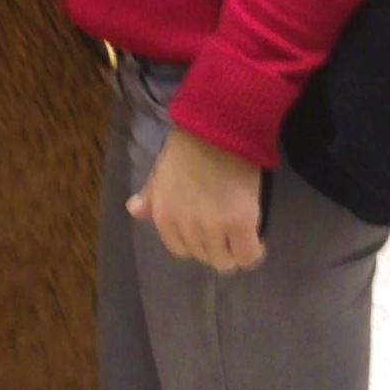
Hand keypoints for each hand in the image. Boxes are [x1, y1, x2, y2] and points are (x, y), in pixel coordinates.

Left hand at [128, 127, 265, 272]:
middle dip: (215, 246)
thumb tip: (134, 210)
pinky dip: (253, 251)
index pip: (180, 250)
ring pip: (225, 260)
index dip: (195, 242)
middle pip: (204, 256)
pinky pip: (247, 255)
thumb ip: (151, 196)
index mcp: (164, 216)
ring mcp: (213, 228)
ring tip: (240, 234)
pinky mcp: (241, 224)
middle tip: (226, 229)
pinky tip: (254, 238)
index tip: (206, 230)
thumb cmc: (188, 146)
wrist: (218, 128)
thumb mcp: (162, 172)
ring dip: (233, 250)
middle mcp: (186, 228)